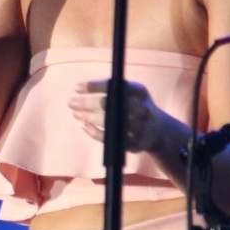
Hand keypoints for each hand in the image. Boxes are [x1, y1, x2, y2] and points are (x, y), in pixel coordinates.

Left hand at [68, 79, 184, 154]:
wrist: (158, 130)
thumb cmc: (135, 106)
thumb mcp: (130, 92)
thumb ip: (109, 89)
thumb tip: (77, 89)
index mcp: (139, 92)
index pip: (116, 85)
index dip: (94, 86)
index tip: (76, 88)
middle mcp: (142, 108)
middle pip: (111, 104)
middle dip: (88, 103)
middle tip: (71, 103)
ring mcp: (140, 127)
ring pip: (110, 122)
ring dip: (89, 117)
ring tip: (76, 114)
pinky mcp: (135, 143)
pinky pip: (112, 138)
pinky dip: (96, 133)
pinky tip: (85, 127)